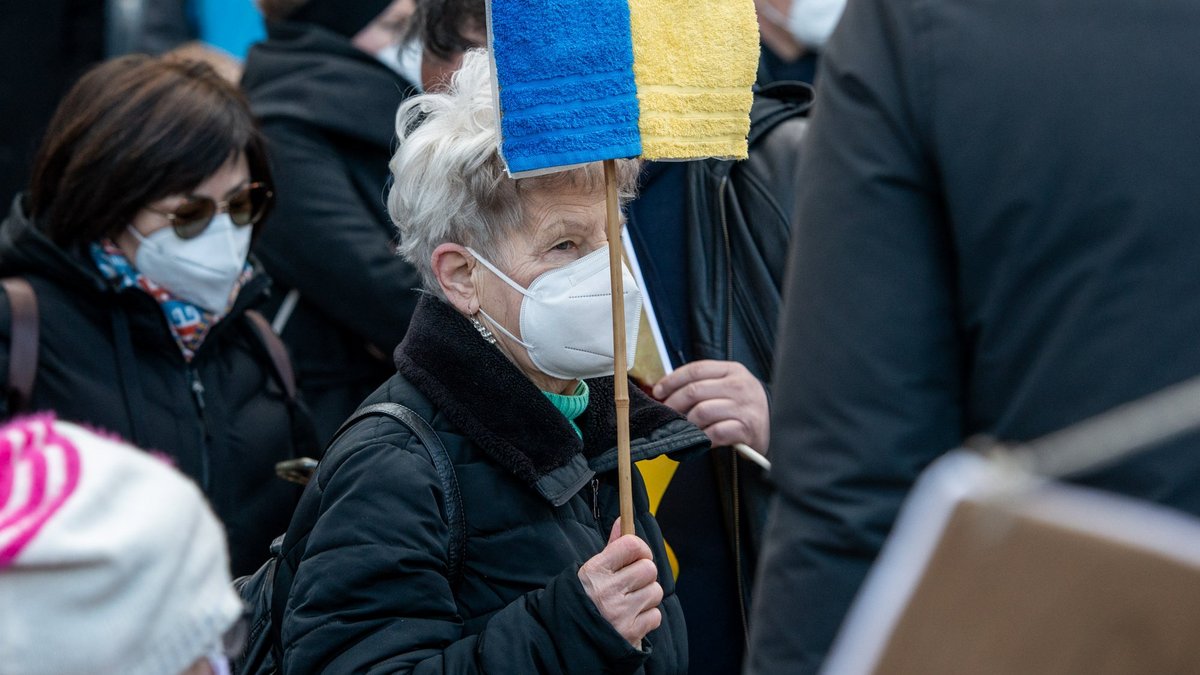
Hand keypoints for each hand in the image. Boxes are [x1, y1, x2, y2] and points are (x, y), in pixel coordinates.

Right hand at [578, 520, 662, 647]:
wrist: (567, 641)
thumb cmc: (582, 600)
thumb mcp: (589, 572)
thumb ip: (611, 548)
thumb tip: (623, 521)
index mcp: (594, 572)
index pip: (632, 545)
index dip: (640, 549)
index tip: (636, 556)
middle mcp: (607, 591)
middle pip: (649, 569)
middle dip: (644, 575)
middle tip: (632, 582)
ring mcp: (620, 614)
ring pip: (656, 592)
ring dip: (647, 597)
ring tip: (630, 602)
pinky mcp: (630, 634)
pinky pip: (655, 616)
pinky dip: (647, 617)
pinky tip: (631, 619)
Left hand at [652, 360, 770, 452]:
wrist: (775, 423)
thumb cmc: (744, 404)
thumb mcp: (729, 385)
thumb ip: (704, 383)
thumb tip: (667, 390)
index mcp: (732, 370)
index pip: (696, 369)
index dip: (672, 380)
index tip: (659, 391)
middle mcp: (739, 385)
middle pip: (695, 391)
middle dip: (674, 403)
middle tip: (667, 413)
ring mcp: (744, 407)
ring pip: (702, 412)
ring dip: (687, 422)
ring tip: (685, 427)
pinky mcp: (747, 428)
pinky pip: (715, 432)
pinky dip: (703, 437)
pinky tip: (700, 438)